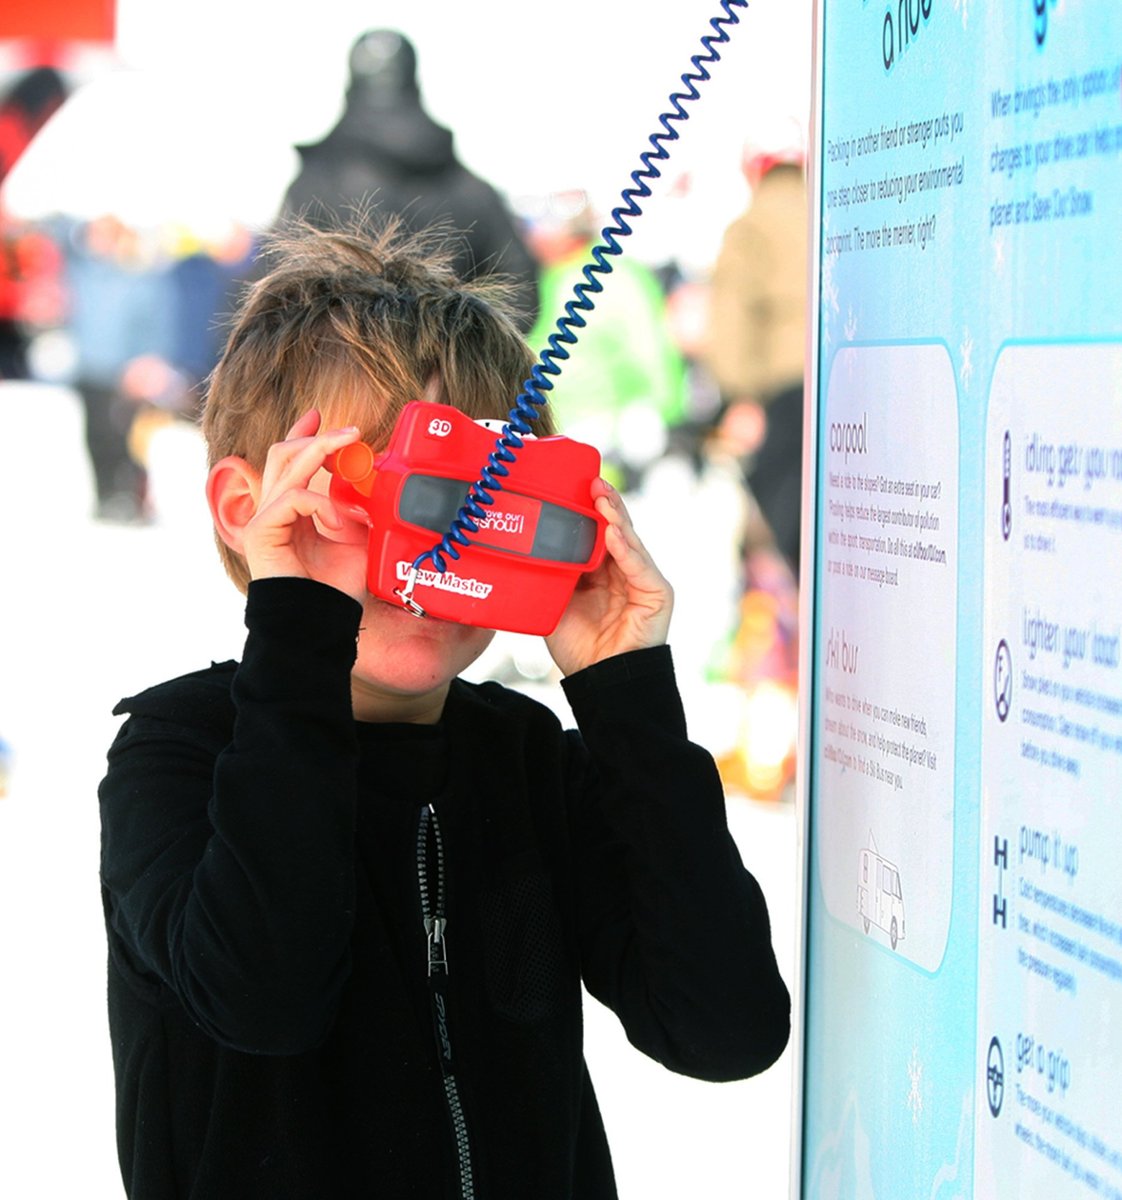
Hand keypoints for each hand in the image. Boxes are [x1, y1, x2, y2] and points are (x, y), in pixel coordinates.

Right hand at [242, 411, 369, 602]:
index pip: (290, 464)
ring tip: (350, 443)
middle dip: (313, 435)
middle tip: (349, 428)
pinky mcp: (261, 532)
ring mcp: (265, 520)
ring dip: (321, 450)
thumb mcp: (357, 541)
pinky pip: (293, 498)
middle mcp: (274, 512)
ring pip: (286, 466)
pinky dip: (321, 504)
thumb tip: (372, 483)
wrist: (321, 623)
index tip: (320, 418)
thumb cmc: (336, 589)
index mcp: (292, 513)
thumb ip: (357, 512)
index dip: (303, 437)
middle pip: (282, 456)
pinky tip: (337, 524)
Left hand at [545, 479, 672, 675]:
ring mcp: (642, 580)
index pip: (596, 531)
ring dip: (614, 517)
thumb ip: (552, 573)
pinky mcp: (657, 593)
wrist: (599, 681)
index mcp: (601, 571)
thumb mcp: (556, 602)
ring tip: (600, 496)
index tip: (572, 484)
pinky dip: (626, 548)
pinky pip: (639, 566)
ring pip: (629, 540)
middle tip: (590, 480)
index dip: (586, 509)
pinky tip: (613, 532)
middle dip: (603, 503)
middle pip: (616, 528)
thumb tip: (526, 545)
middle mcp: (624, 570)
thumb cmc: (577, 646)